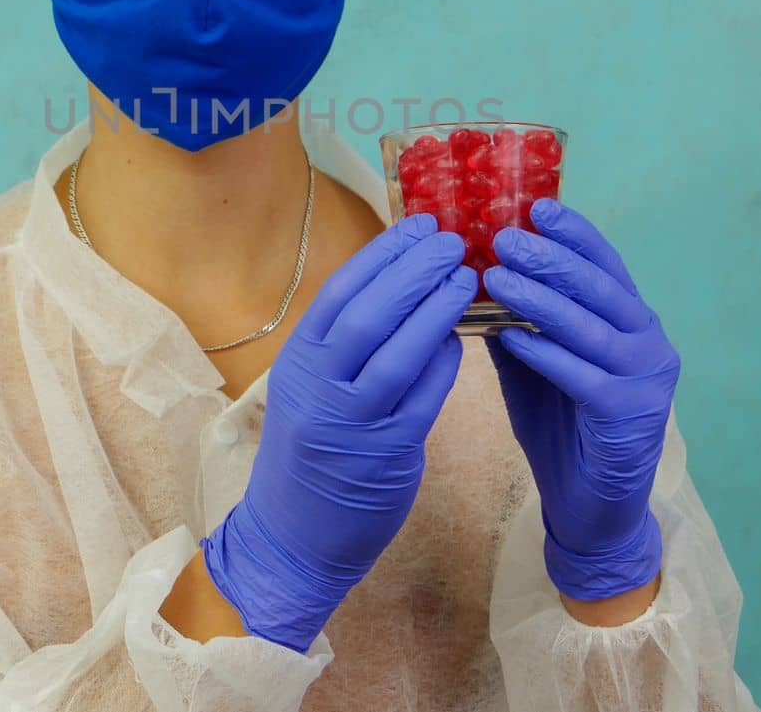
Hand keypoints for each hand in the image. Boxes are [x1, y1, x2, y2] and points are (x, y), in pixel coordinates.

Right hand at [200, 213, 476, 651]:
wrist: (293, 536)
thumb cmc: (311, 449)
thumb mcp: (311, 385)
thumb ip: (345, 342)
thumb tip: (399, 279)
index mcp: (299, 360)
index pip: (341, 291)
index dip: (383, 253)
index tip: (419, 223)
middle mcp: (319, 386)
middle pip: (369, 313)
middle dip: (414, 271)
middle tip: (453, 241)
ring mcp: (351, 422)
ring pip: (397, 353)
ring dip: (435, 310)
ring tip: (467, 278)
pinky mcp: (385, 454)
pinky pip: (422, 398)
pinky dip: (445, 363)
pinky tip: (465, 339)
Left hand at [482, 198, 679, 601]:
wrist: (590, 505)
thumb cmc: (560, 426)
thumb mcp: (534, 362)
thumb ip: (517, 319)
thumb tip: (474, 270)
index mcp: (631, 320)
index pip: (606, 264)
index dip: (575, 232)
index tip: (537, 205)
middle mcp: (648, 341)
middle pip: (600, 287)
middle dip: (551, 258)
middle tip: (504, 236)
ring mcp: (646, 379)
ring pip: (591, 326)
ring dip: (541, 299)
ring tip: (496, 276)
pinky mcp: (629, 416)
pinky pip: (583, 376)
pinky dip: (545, 353)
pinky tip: (510, 337)